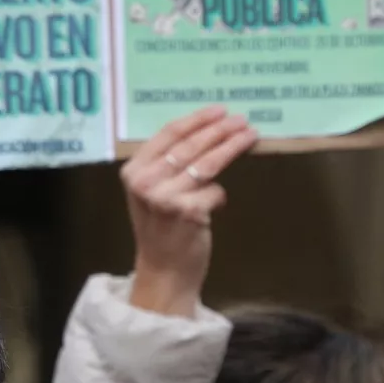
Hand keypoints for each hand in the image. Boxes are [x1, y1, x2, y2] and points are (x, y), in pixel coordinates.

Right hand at [121, 106, 256, 317]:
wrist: (163, 271)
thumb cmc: (160, 229)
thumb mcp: (150, 192)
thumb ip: (165, 165)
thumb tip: (206, 130)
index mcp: (133, 171)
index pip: (169, 134)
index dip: (197, 119)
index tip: (219, 110)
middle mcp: (146, 181)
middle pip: (191, 145)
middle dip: (220, 130)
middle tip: (241, 120)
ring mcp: (167, 197)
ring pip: (208, 163)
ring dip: (232, 146)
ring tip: (249, 135)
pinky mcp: (189, 212)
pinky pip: (215, 190)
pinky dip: (220, 194)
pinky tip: (218, 201)